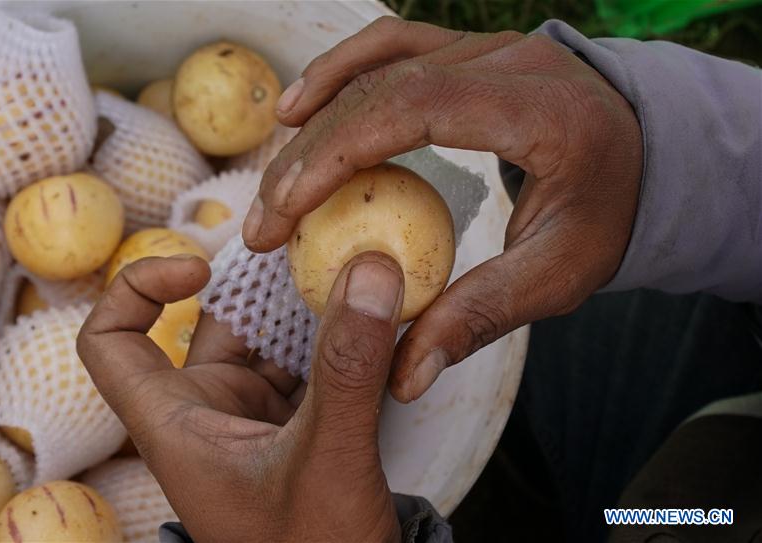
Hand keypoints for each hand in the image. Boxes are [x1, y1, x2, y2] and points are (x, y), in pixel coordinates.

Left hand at [77, 253, 405, 542]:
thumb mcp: (328, 458)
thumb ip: (347, 367)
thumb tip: (370, 270)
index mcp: (177, 425)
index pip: (111, 343)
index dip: (137, 288)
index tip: (199, 269)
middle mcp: (207, 414)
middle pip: (209, 323)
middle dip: (257, 284)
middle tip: (311, 246)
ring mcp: (252, 421)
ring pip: (267, 340)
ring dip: (306, 307)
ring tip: (354, 271)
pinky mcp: (295, 428)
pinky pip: (308, 365)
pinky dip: (335, 340)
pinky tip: (374, 318)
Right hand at [242, 17, 642, 401]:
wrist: (645, 151)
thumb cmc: (605, 213)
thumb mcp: (557, 275)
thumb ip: (481, 317)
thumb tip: (403, 378)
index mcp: (541, 109)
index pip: (417, 109)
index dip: (338, 153)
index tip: (285, 211)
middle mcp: (509, 60)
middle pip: (381, 87)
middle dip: (308, 155)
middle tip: (264, 222)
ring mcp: (484, 44)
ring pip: (375, 61)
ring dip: (313, 115)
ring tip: (272, 174)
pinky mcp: (464, 48)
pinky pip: (387, 46)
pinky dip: (337, 75)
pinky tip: (300, 109)